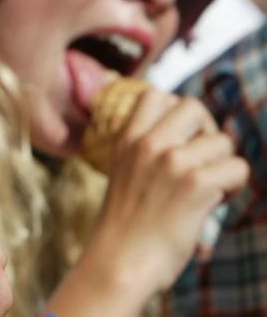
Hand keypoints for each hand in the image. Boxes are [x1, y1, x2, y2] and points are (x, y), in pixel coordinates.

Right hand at [49, 90, 248, 315]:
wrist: (119, 262)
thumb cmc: (124, 228)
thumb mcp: (123, 176)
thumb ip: (146, 153)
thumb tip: (189, 142)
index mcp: (126, 140)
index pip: (156, 95)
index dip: (176, 113)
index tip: (181, 140)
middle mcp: (148, 144)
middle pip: (193, 107)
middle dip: (207, 131)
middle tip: (203, 159)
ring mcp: (172, 161)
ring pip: (223, 141)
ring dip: (224, 165)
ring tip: (209, 189)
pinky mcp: (196, 184)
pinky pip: (237, 168)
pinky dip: (234, 187)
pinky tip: (214, 203)